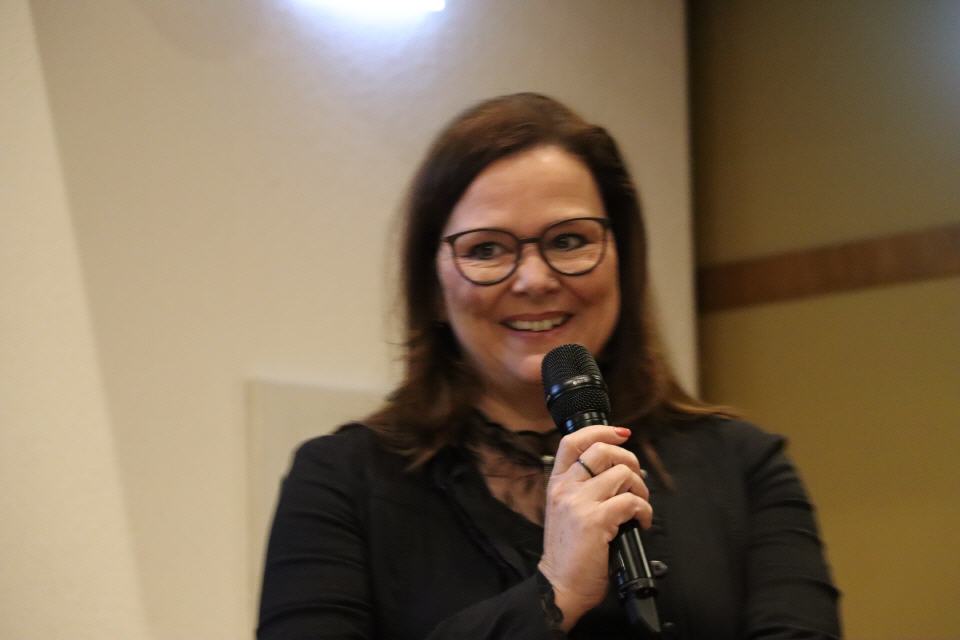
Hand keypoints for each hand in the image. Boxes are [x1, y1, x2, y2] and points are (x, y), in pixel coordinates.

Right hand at [537, 425, 651, 630]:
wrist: (560, 586)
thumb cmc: (568, 553)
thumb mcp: (565, 512)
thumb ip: (581, 489)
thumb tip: (616, 471)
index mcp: (556, 484)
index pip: (572, 441)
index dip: (600, 430)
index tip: (621, 433)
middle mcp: (565, 488)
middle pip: (601, 450)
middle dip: (628, 459)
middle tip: (636, 477)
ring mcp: (579, 503)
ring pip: (621, 473)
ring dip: (640, 487)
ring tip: (640, 504)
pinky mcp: (595, 520)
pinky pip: (631, 501)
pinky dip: (644, 510)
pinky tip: (641, 522)